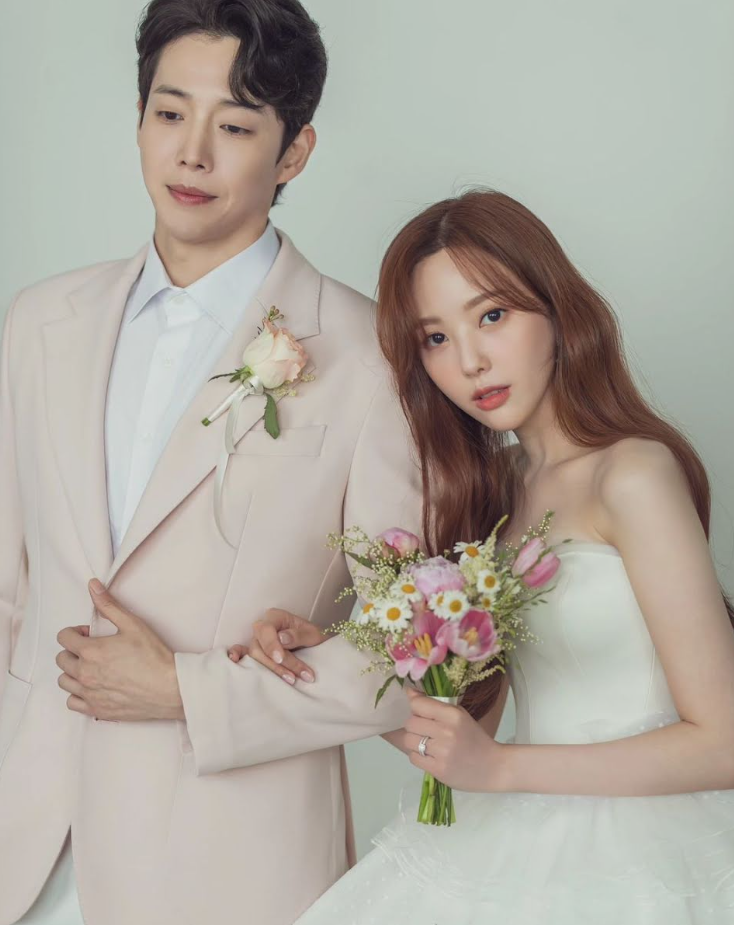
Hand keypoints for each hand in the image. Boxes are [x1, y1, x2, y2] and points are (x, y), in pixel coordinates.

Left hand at [56, 579, 183, 721]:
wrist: (170, 687)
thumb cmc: (153, 656)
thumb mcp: (132, 624)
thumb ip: (108, 605)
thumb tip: (93, 586)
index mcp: (91, 651)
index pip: (63, 638)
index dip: (75, 632)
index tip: (89, 634)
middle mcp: (85, 674)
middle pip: (61, 659)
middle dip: (73, 650)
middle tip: (93, 649)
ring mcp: (90, 694)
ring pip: (64, 682)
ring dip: (73, 672)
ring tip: (92, 668)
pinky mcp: (97, 709)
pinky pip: (72, 702)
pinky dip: (78, 694)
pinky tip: (93, 687)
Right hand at [227, 608, 327, 686]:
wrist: (315, 645)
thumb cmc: (312, 637)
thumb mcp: (312, 634)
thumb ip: (298, 635)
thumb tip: (281, 638)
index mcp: (275, 617)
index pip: (266, 630)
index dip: (271, 645)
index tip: (280, 658)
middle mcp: (263, 628)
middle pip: (259, 646)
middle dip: (277, 664)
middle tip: (295, 676)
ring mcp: (257, 641)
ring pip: (254, 656)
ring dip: (271, 670)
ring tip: (291, 680)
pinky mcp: (256, 653)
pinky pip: (242, 653)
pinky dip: (236, 655)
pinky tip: (234, 661)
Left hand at [405, 688, 507, 791]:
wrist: (493, 767)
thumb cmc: (475, 738)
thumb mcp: (460, 715)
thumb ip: (435, 704)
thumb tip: (409, 692)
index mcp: (453, 715)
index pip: (418, 705)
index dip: (414, 707)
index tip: (419, 711)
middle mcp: (446, 731)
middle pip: (410, 723)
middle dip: (414, 726)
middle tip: (424, 730)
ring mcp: (442, 752)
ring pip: (408, 741)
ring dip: (413, 741)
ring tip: (424, 744)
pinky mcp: (438, 770)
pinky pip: (413, 758)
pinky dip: (417, 756)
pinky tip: (428, 755)